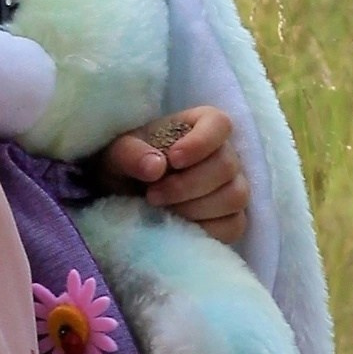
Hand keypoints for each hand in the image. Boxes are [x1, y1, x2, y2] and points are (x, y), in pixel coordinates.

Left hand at [99, 104, 249, 243]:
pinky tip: (179, 227)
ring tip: (163, 210)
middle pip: (226, 166)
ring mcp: (233, 186)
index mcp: (201, 124)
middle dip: (187, 185)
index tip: (173, 159)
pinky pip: (234, 226)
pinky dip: (207, 230)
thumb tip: (155, 167)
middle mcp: (224, 153)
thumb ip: (131, 154)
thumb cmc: (129, 164)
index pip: (219, 124)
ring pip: (234, 197)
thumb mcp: (118, 154)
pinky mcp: (232, 218)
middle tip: (152, 195)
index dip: (201, 142)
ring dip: (195, 209)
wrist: (128, 195)